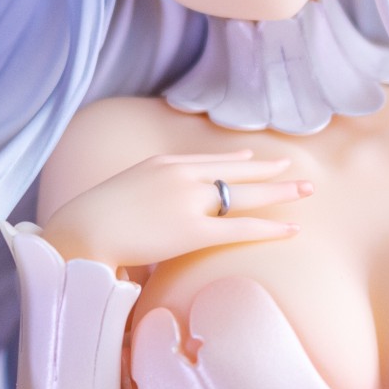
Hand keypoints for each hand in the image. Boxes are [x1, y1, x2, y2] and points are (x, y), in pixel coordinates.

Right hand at [39, 150, 310, 270]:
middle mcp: (182, 175)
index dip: (239, 160)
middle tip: (298, 170)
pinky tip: (291, 228)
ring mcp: (190, 200)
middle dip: (271, 171)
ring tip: (307, 192)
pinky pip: (241, 228)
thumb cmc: (94, 220)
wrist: (81, 230)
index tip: (258, 159)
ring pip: (246, 195)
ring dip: (280, 193)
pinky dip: (270, 227)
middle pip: (237, 170)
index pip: (211, 159)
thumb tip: (156, 209)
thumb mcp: (124, 191)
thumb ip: (148, 192)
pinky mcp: (194, 230)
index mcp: (164, 163)